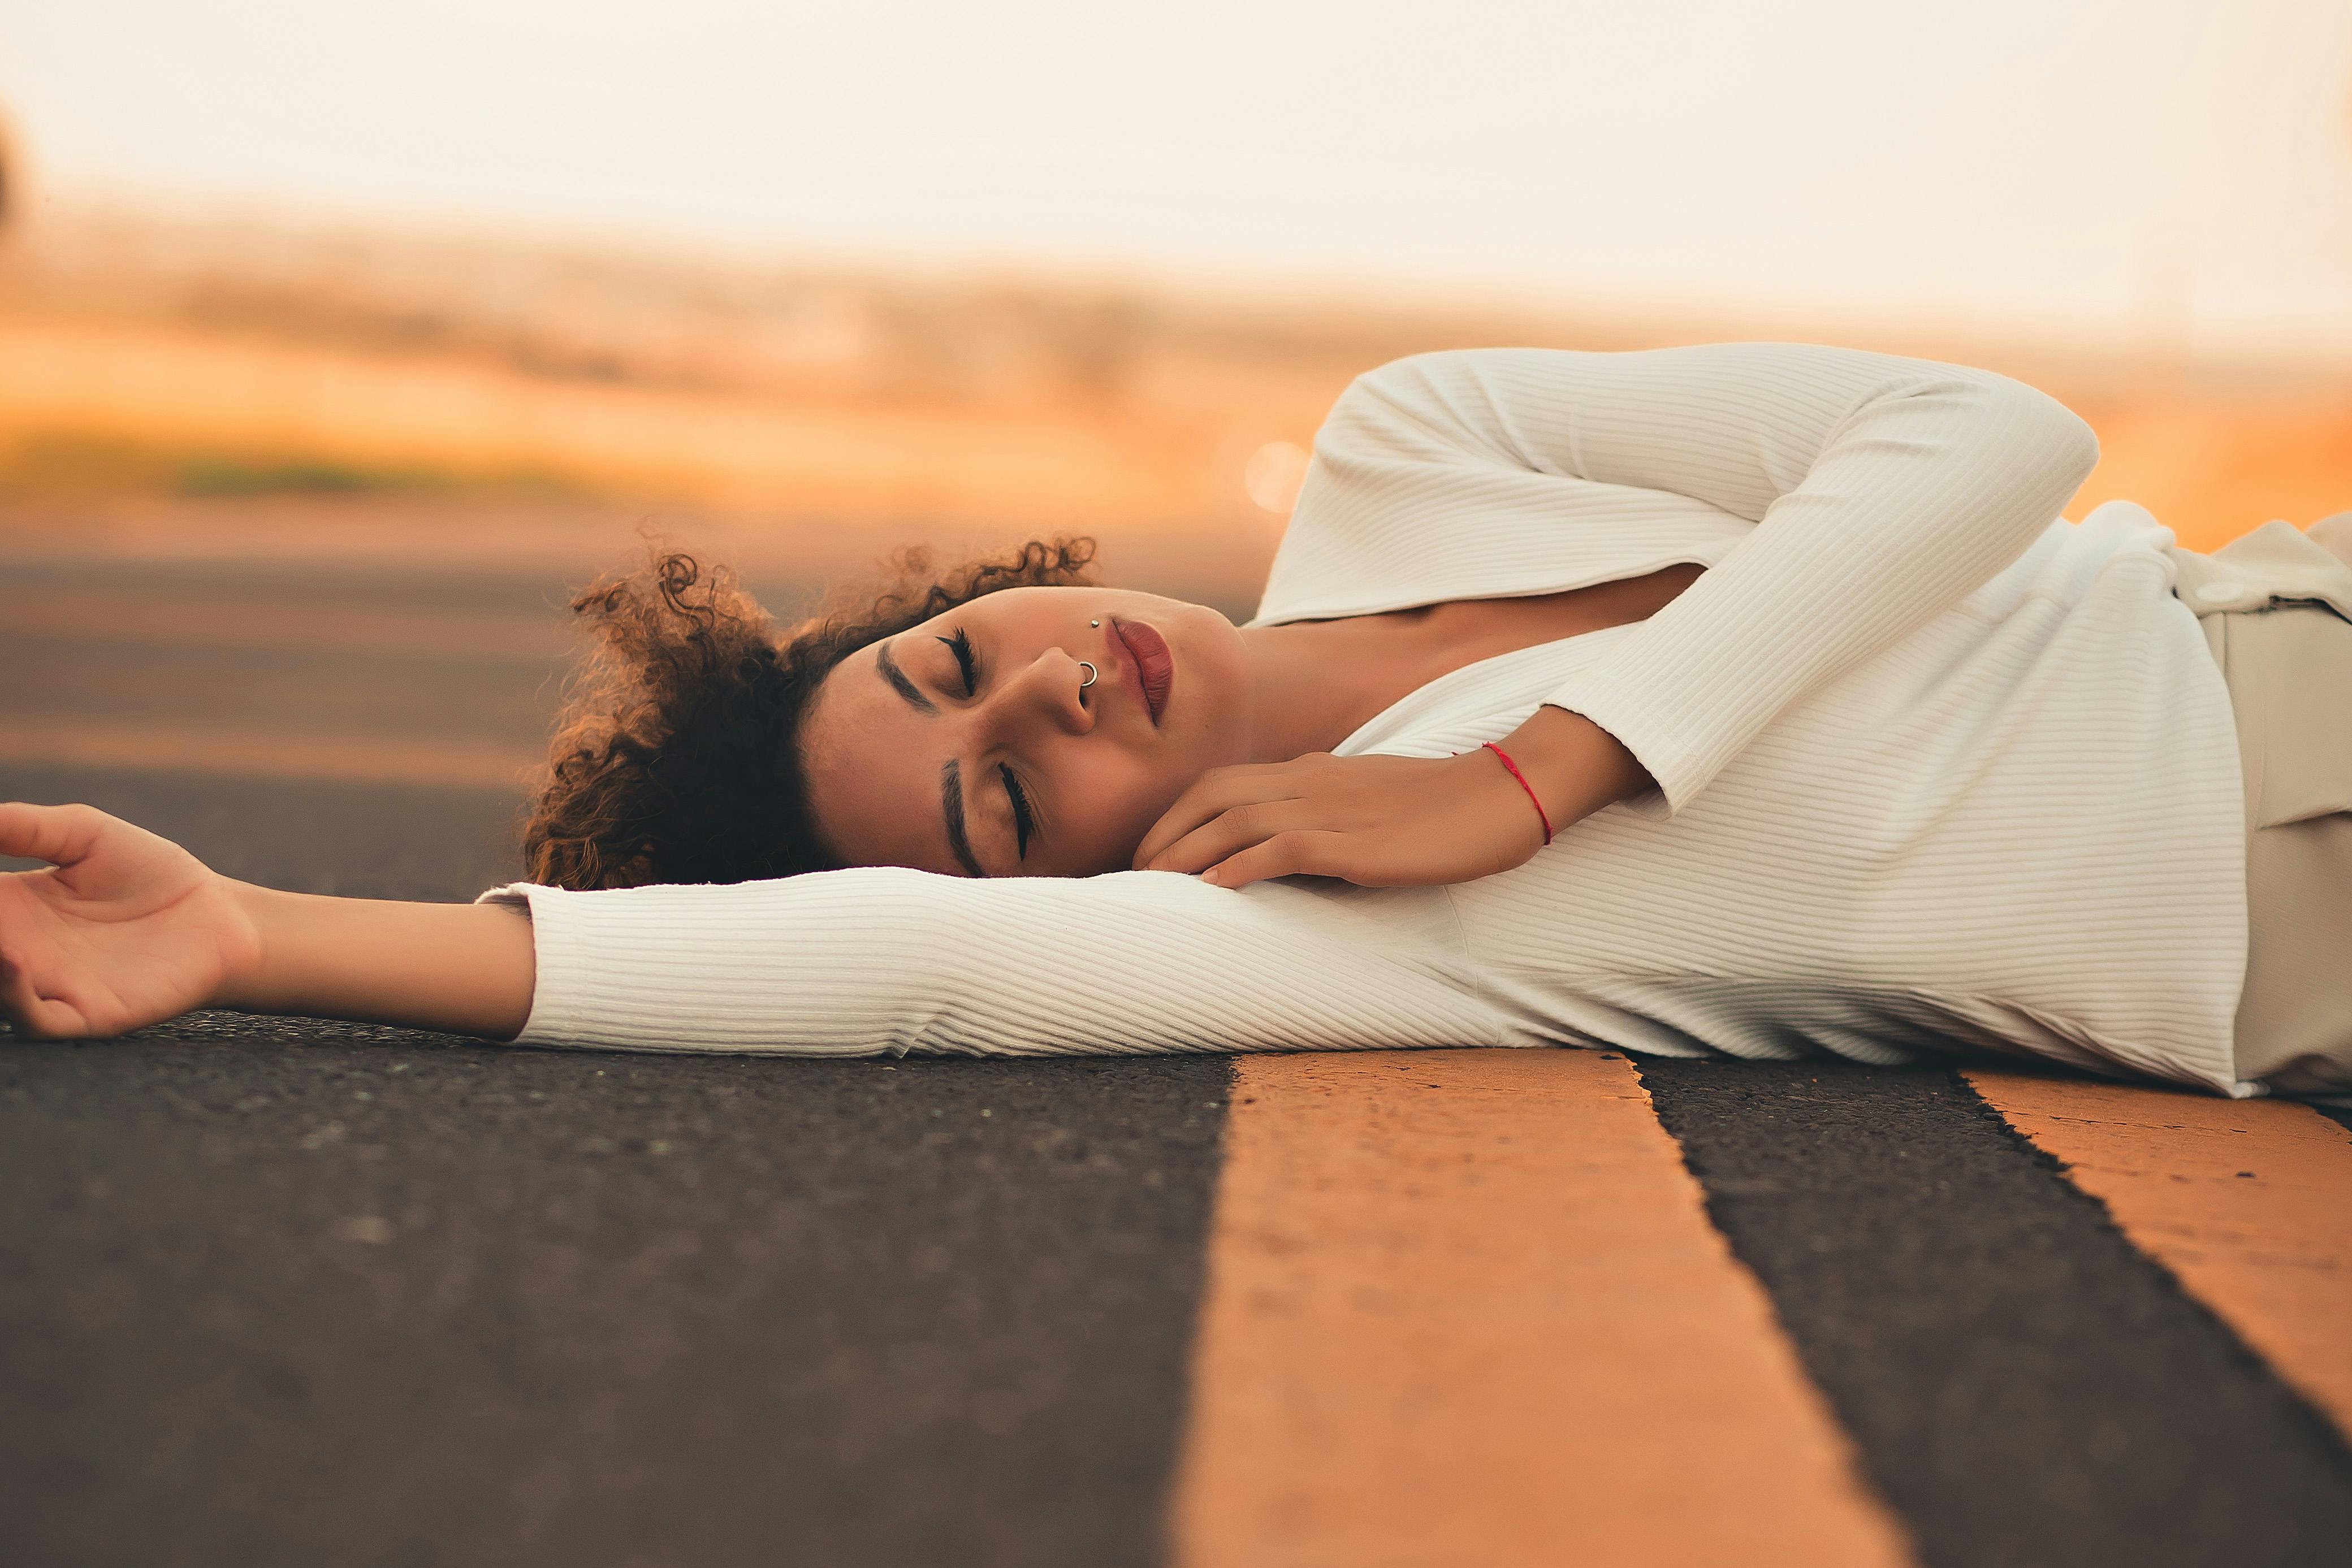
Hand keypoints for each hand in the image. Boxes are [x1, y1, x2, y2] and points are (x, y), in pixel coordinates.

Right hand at [0, 802, 260, 1039]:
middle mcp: (14, 951)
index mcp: (7, 907)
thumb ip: (22, 827)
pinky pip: (36, 1018)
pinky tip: (13, 959)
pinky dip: (14, 996)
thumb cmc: (152, 873)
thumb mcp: (83, 834)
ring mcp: (46, 986)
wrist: (220, 914)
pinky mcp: (85, 1014)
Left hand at [1129, 749, 1545, 889]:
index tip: (1151, 851)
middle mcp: (1310, 780)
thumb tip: (1287, 851)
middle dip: (1164, 833)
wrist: (1505, 794)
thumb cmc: (1443, 807)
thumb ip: (1326, 815)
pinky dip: (1238, 865)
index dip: (1176, 814)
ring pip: (1233, 819)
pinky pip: (1280, 848)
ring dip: (1185, 853)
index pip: (1221, 783)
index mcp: (1311, 770)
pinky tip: (1212, 891)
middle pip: (1211, 795)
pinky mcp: (1354, 840)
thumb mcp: (1370, 804)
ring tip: (1153, 885)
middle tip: (1134, 874)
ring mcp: (1330, 807)